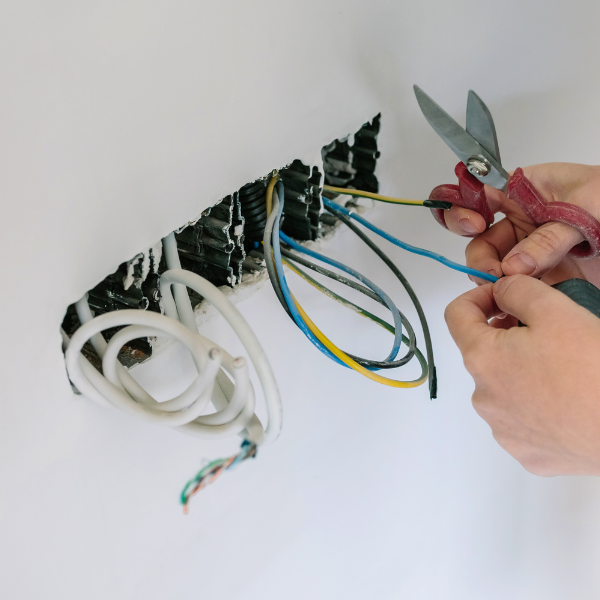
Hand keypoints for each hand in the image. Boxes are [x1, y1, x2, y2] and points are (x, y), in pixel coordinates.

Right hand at [440, 163, 599, 285]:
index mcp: (526, 190)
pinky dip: (509, 297)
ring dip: (495, 280)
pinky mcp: (544, 275)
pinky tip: (513, 304)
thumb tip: (515, 266)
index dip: (464, 207)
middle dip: (481, 257)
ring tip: (513, 289)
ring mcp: (531, 250)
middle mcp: (523, 220)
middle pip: (480, 238)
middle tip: (494, 274)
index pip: (479, 194)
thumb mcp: (586, 208)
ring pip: (493, 266)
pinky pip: (516, 287)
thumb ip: (548, 238)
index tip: (473, 224)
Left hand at [445, 274, 599, 475]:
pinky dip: (537, 405)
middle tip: (547, 332)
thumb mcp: (555, 310)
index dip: (479, 297)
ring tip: (563, 368)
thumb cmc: (594, 373)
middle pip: (483, 354)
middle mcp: (484, 397)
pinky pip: (523, 420)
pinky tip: (566, 400)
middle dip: (507, 336)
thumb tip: (500, 290)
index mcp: (482, 359)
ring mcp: (504, 429)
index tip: (502, 296)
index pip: (457, 315)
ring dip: (522, 371)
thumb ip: (517, 290)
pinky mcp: (527, 453)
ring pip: (504, 387)